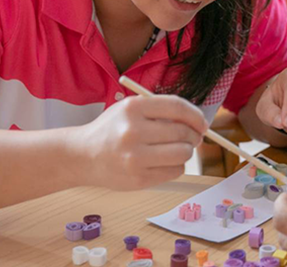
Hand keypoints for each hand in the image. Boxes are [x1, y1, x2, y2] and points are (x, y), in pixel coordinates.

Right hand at [70, 94, 205, 189]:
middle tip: (191, 138)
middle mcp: (133, 132)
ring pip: (183, 154)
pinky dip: (176, 166)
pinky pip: (175, 171)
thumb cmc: (111, 131)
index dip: (196, 115)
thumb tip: (198, 122)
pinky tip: (163, 162)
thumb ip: (160, 111)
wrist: (83, 156)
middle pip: (183, 132)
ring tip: (175, 150)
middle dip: (193, 136)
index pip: (177, 107)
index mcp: (133, 108)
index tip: (202, 123)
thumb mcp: (129, 110)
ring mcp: (135, 158)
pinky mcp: (138, 179)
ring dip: (185, 152)